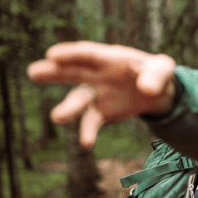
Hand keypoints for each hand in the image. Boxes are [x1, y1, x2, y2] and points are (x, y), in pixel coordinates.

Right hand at [27, 41, 176, 148]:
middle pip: (73, 72)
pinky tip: (86, 143)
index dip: (71, 54)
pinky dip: (87, 132)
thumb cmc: (158, 73)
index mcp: (111, 58)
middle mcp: (98, 74)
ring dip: (68, 108)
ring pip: (78, 99)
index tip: (52, 54)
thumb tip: (146, 90)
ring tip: (57, 117)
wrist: (159, 92)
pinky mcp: (101, 112)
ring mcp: (97, 93)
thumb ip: (156, 76)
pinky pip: (91, 122)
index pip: (89, 54)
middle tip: (33, 72)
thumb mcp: (164, 69)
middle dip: (54, 72)